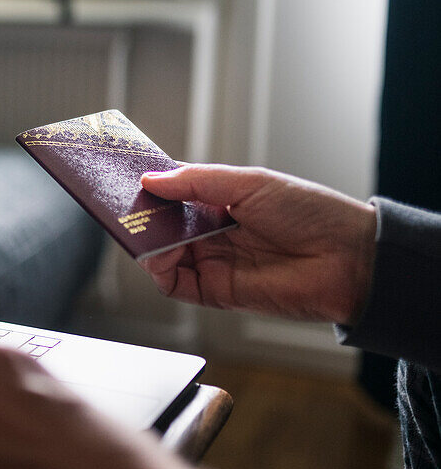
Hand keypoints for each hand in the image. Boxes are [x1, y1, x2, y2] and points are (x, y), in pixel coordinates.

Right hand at [139, 164, 376, 323]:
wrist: (349, 259)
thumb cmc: (310, 213)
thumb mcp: (248, 183)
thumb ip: (196, 181)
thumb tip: (151, 180)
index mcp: (220, 202)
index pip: (173, 194)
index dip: (150, 187)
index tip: (126, 176)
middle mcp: (212, 233)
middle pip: (161, 225)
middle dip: (140, 214)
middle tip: (119, 203)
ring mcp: (212, 262)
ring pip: (161, 253)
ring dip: (144, 241)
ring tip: (135, 226)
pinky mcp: (216, 292)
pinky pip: (174, 284)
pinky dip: (158, 270)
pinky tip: (155, 254)